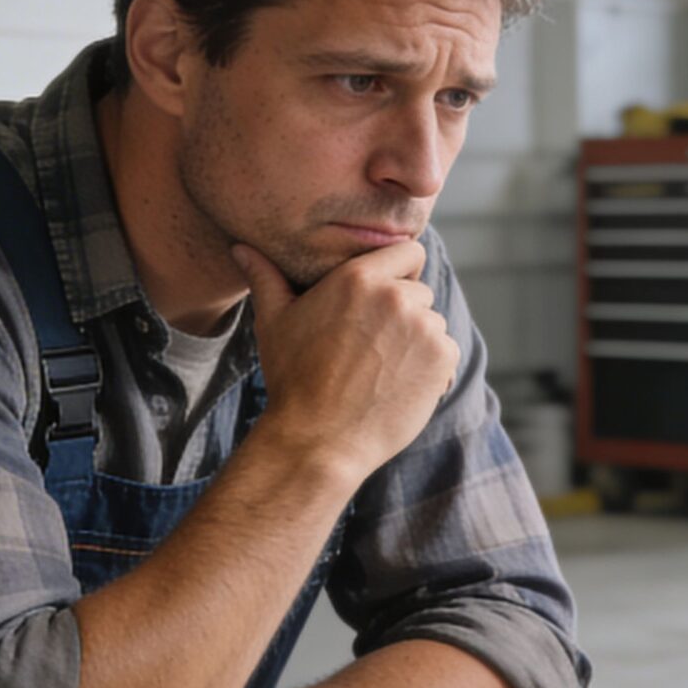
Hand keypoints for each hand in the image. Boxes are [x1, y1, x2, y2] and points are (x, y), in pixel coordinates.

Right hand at [234, 239, 457, 482]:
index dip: (399, 271)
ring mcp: (424, 328)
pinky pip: (446, 351)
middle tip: (370, 346)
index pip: (408, 250)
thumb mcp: (274, 322)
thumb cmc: (293, 379)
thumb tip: (240, 247)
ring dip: (417, 341)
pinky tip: (398, 385)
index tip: (381, 298)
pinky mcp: (441, 359)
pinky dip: (431, 367)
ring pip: (433, 323)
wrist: (319, 439)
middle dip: (402, 312)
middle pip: (419, 291)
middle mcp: (396, 296)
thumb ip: (266, 278)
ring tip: (380, 370)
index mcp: (359, 278)